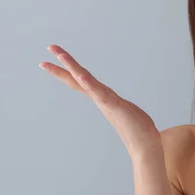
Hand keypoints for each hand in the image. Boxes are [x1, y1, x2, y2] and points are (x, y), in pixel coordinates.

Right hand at [40, 45, 160, 157]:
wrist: (145, 148)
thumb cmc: (138, 131)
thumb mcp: (126, 111)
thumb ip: (118, 105)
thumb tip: (113, 101)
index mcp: (103, 97)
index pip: (82, 80)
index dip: (68, 68)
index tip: (56, 55)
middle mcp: (101, 99)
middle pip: (78, 77)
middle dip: (63, 63)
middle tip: (49, 46)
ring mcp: (106, 103)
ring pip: (86, 82)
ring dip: (72, 67)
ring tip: (60, 54)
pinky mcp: (115, 107)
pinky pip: (99, 93)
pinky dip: (88, 83)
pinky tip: (80, 74)